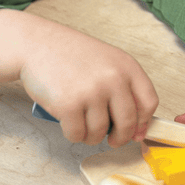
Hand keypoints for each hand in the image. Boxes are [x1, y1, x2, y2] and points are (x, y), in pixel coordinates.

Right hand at [0, 9, 158, 146]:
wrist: (36, 44)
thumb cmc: (70, 55)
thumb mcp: (105, 61)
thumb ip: (122, 87)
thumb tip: (136, 129)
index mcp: (126, 66)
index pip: (149, 102)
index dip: (143, 122)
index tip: (136, 131)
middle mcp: (113, 78)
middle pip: (127, 123)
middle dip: (119, 137)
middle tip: (111, 139)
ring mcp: (91, 92)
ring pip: (100, 132)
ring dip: (91, 136)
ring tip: (83, 125)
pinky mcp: (69, 105)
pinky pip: (77, 134)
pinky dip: (73, 135)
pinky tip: (69, 124)